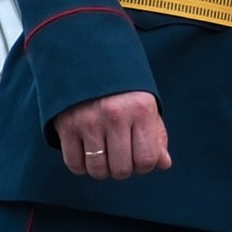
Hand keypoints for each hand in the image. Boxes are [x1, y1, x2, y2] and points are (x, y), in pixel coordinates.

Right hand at [52, 91, 171, 180]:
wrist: (86, 60)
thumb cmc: (122, 89)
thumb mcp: (145, 105)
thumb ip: (157, 136)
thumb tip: (163, 164)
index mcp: (141, 109)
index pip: (147, 160)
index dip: (144, 165)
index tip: (137, 155)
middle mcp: (115, 115)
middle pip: (121, 170)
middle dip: (122, 168)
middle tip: (119, 154)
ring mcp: (89, 121)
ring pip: (97, 170)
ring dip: (101, 169)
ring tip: (102, 154)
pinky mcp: (67, 125)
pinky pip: (74, 164)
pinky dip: (81, 166)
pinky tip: (85, 152)